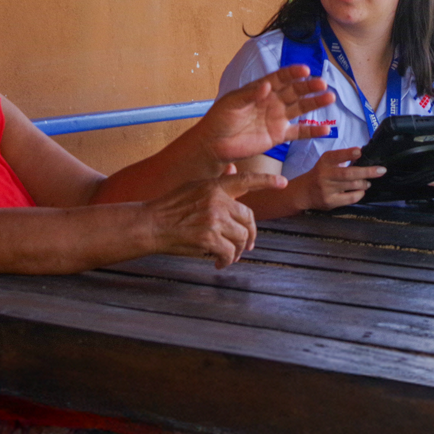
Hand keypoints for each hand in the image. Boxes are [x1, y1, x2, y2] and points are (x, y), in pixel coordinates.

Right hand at [143, 168, 282, 268]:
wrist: (150, 225)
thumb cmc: (169, 208)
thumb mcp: (193, 188)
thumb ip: (216, 184)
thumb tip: (232, 170)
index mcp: (214, 186)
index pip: (245, 180)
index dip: (266, 181)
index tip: (283, 183)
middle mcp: (217, 201)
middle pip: (249, 219)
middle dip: (250, 235)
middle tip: (247, 245)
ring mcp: (214, 220)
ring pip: (241, 238)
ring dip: (237, 251)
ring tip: (229, 256)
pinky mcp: (209, 238)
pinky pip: (229, 253)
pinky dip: (227, 261)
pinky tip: (220, 263)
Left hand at [197, 65, 334, 161]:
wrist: (215, 144)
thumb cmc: (219, 119)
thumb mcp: (232, 103)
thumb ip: (250, 95)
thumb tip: (266, 86)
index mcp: (261, 89)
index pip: (280, 78)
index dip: (293, 73)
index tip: (305, 70)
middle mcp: (272, 101)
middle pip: (295, 91)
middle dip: (309, 87)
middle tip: (323, 84)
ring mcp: (277, 118)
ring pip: (300, 108)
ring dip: (315, 103)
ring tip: (329, 97)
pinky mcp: (279, 135)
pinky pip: (299, 132)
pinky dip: (312, 130)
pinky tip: (326, 129)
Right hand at [292, 147, 384, 210]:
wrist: (303, 192)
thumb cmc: (320, 174)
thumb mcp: (327, 162)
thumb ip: (342, 158)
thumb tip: (362, 153)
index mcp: (324, 162)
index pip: (336, 156)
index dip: (348, 154)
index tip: (360, 152)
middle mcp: (324, 175)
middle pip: (348, 173)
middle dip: (366, 171)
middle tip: (381, 170)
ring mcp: (327, 189)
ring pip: (351, 186)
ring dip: (364, 183)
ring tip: (368, 182)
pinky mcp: (330, 201)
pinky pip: (350, 198)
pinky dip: (359, 194)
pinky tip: (361, 191)